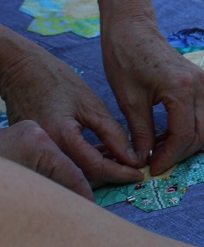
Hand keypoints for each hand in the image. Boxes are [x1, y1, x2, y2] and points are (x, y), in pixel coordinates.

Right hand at [0, 44, 142, 186]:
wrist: (22, 70)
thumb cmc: (56, 81)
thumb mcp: (91, 104)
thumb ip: (113, 133)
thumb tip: (132, 158)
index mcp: (60, 136)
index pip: (95, 167)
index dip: (120, 173)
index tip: (138, 174)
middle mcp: (46, 148)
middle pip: (83, 176)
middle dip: (110, 175)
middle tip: (132, 170)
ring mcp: (37, 149)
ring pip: (74, 172)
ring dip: (98, 170)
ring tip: (121, 160)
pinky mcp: (36, 147)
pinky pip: (63, 163)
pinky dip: (84, 162)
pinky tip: (102, 154)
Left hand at [101, 18, 203, 175]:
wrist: (132, 27)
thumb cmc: (124, 57)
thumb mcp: (128, 99)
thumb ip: (140, 132)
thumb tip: (142, 160)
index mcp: (182, 89)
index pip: (184, 134)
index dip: (170, 156)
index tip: (153, 168)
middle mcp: (199, 87)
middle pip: (203, 133)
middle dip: (182, 153)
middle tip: (159, 163)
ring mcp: (202, 84)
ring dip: (187, 143)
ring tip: (161, 151)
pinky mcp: (198, 83)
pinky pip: (200, 114)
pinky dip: (188, 130)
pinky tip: (166, 135)